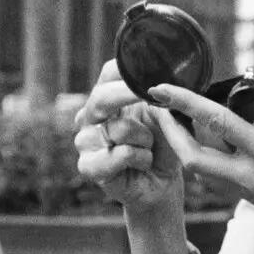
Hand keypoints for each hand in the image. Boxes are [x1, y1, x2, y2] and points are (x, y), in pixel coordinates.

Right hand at [74, 58, 187, 212]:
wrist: (162, 184)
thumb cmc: (163, 146)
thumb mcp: (168, 117)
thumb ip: (162, 99)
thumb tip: (164, 85)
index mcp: (107, 98)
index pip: (109, 73)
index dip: (127, 69)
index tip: (153, 70)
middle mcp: (90, 116)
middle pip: (102, 96)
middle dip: (131, 95)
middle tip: (153, 98)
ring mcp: (86, 141)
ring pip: (119, 128)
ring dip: (144, 138)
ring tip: (149, 148)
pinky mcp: (87, 166)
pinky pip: (121, 153)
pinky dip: (140, 158)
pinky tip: (142, 164)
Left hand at [149, 82, 253, 244]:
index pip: (217, 123)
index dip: (184, 102)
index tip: (161, 88)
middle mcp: (252, 177)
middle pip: (192, 159)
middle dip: (169, 133)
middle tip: (157, 108)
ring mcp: (250, 193)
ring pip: (201, 171)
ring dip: (183, 146)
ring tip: (175, 120)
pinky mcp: (253, 200)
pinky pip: (218, 178)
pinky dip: (205, 158)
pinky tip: (206, 139)